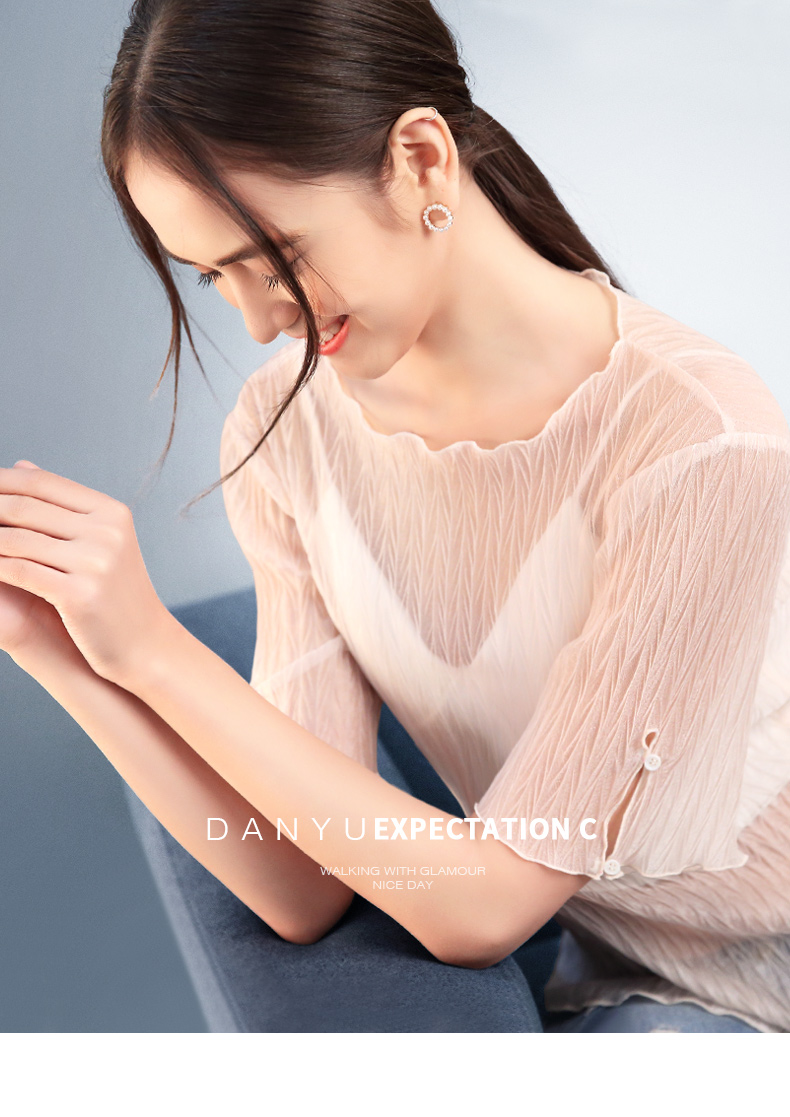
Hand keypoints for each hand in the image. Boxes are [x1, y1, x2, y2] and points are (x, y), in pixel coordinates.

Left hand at [0, 460, 169, 683]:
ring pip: (15, 539)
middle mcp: (106, 532)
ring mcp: (95, 562)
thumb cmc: (114, 594)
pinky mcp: (80, 594)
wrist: (145, 644)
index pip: (42, 483)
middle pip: (24, 507)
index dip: (0, 482)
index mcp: (111, 512)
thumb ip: (59, 505)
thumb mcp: (97, 542)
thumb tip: (19, 467)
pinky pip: (18, 571)